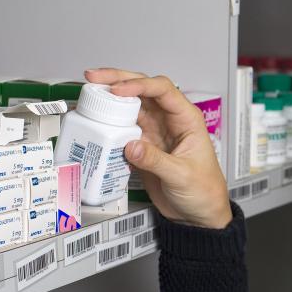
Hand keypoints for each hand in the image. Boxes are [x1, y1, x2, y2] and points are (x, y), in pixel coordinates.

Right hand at [84, 68, 231, 228]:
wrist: (198, 214)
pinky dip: (107, 123)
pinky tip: (94, 121)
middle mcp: (169, 120)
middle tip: (93, 77)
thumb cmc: (204, 191)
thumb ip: (156, 161)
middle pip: (143, 90)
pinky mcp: (142, 145)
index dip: (139, 85)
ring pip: (130, 106)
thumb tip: (131, 146)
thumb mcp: (182, 176)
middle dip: (118, 80)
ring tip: (88, 95)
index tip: (118, 90)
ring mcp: (154, 131)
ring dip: (109, 99)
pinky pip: (122, 128)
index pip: (164, 90)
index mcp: (187, 119)